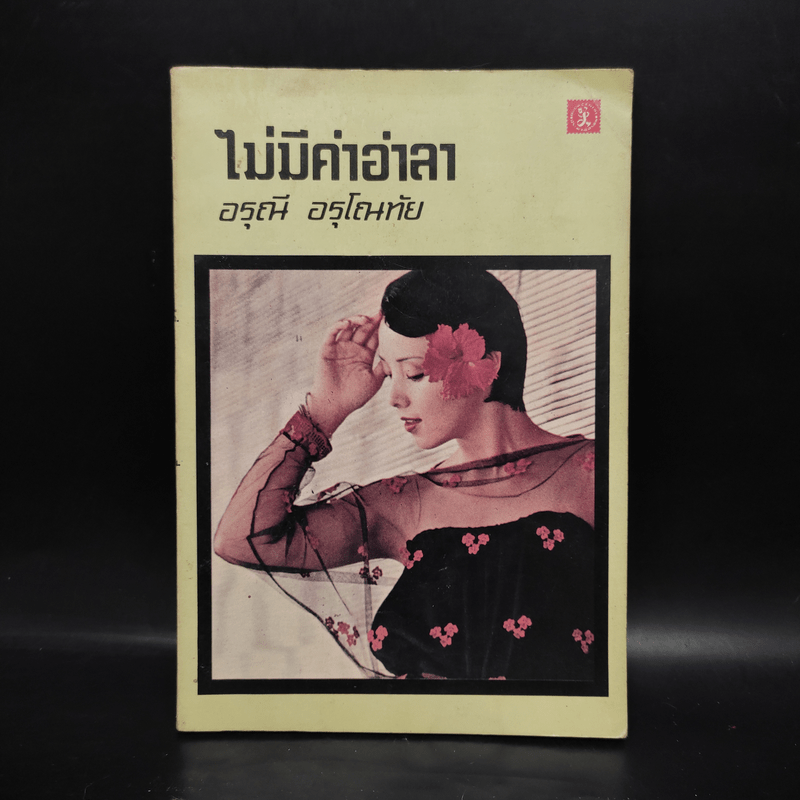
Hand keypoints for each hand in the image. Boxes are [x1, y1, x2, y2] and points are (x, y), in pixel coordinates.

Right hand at [307, 313, 385, 435]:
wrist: (335, 405)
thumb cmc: (354, 396)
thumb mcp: (375, 380)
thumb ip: (384, 367)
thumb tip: (394, 356)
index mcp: (364, 355)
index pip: (373, 337)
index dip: (380, 328)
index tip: (389, 319)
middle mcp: (352, 349)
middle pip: (362, 329)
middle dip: (371, 320)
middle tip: (380, 313)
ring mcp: (339, 348)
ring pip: (348, 328)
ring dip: (356, 320)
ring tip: (366, 319)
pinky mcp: (327, 349)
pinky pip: (332, 333)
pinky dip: (339, 325)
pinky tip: (348, 323)